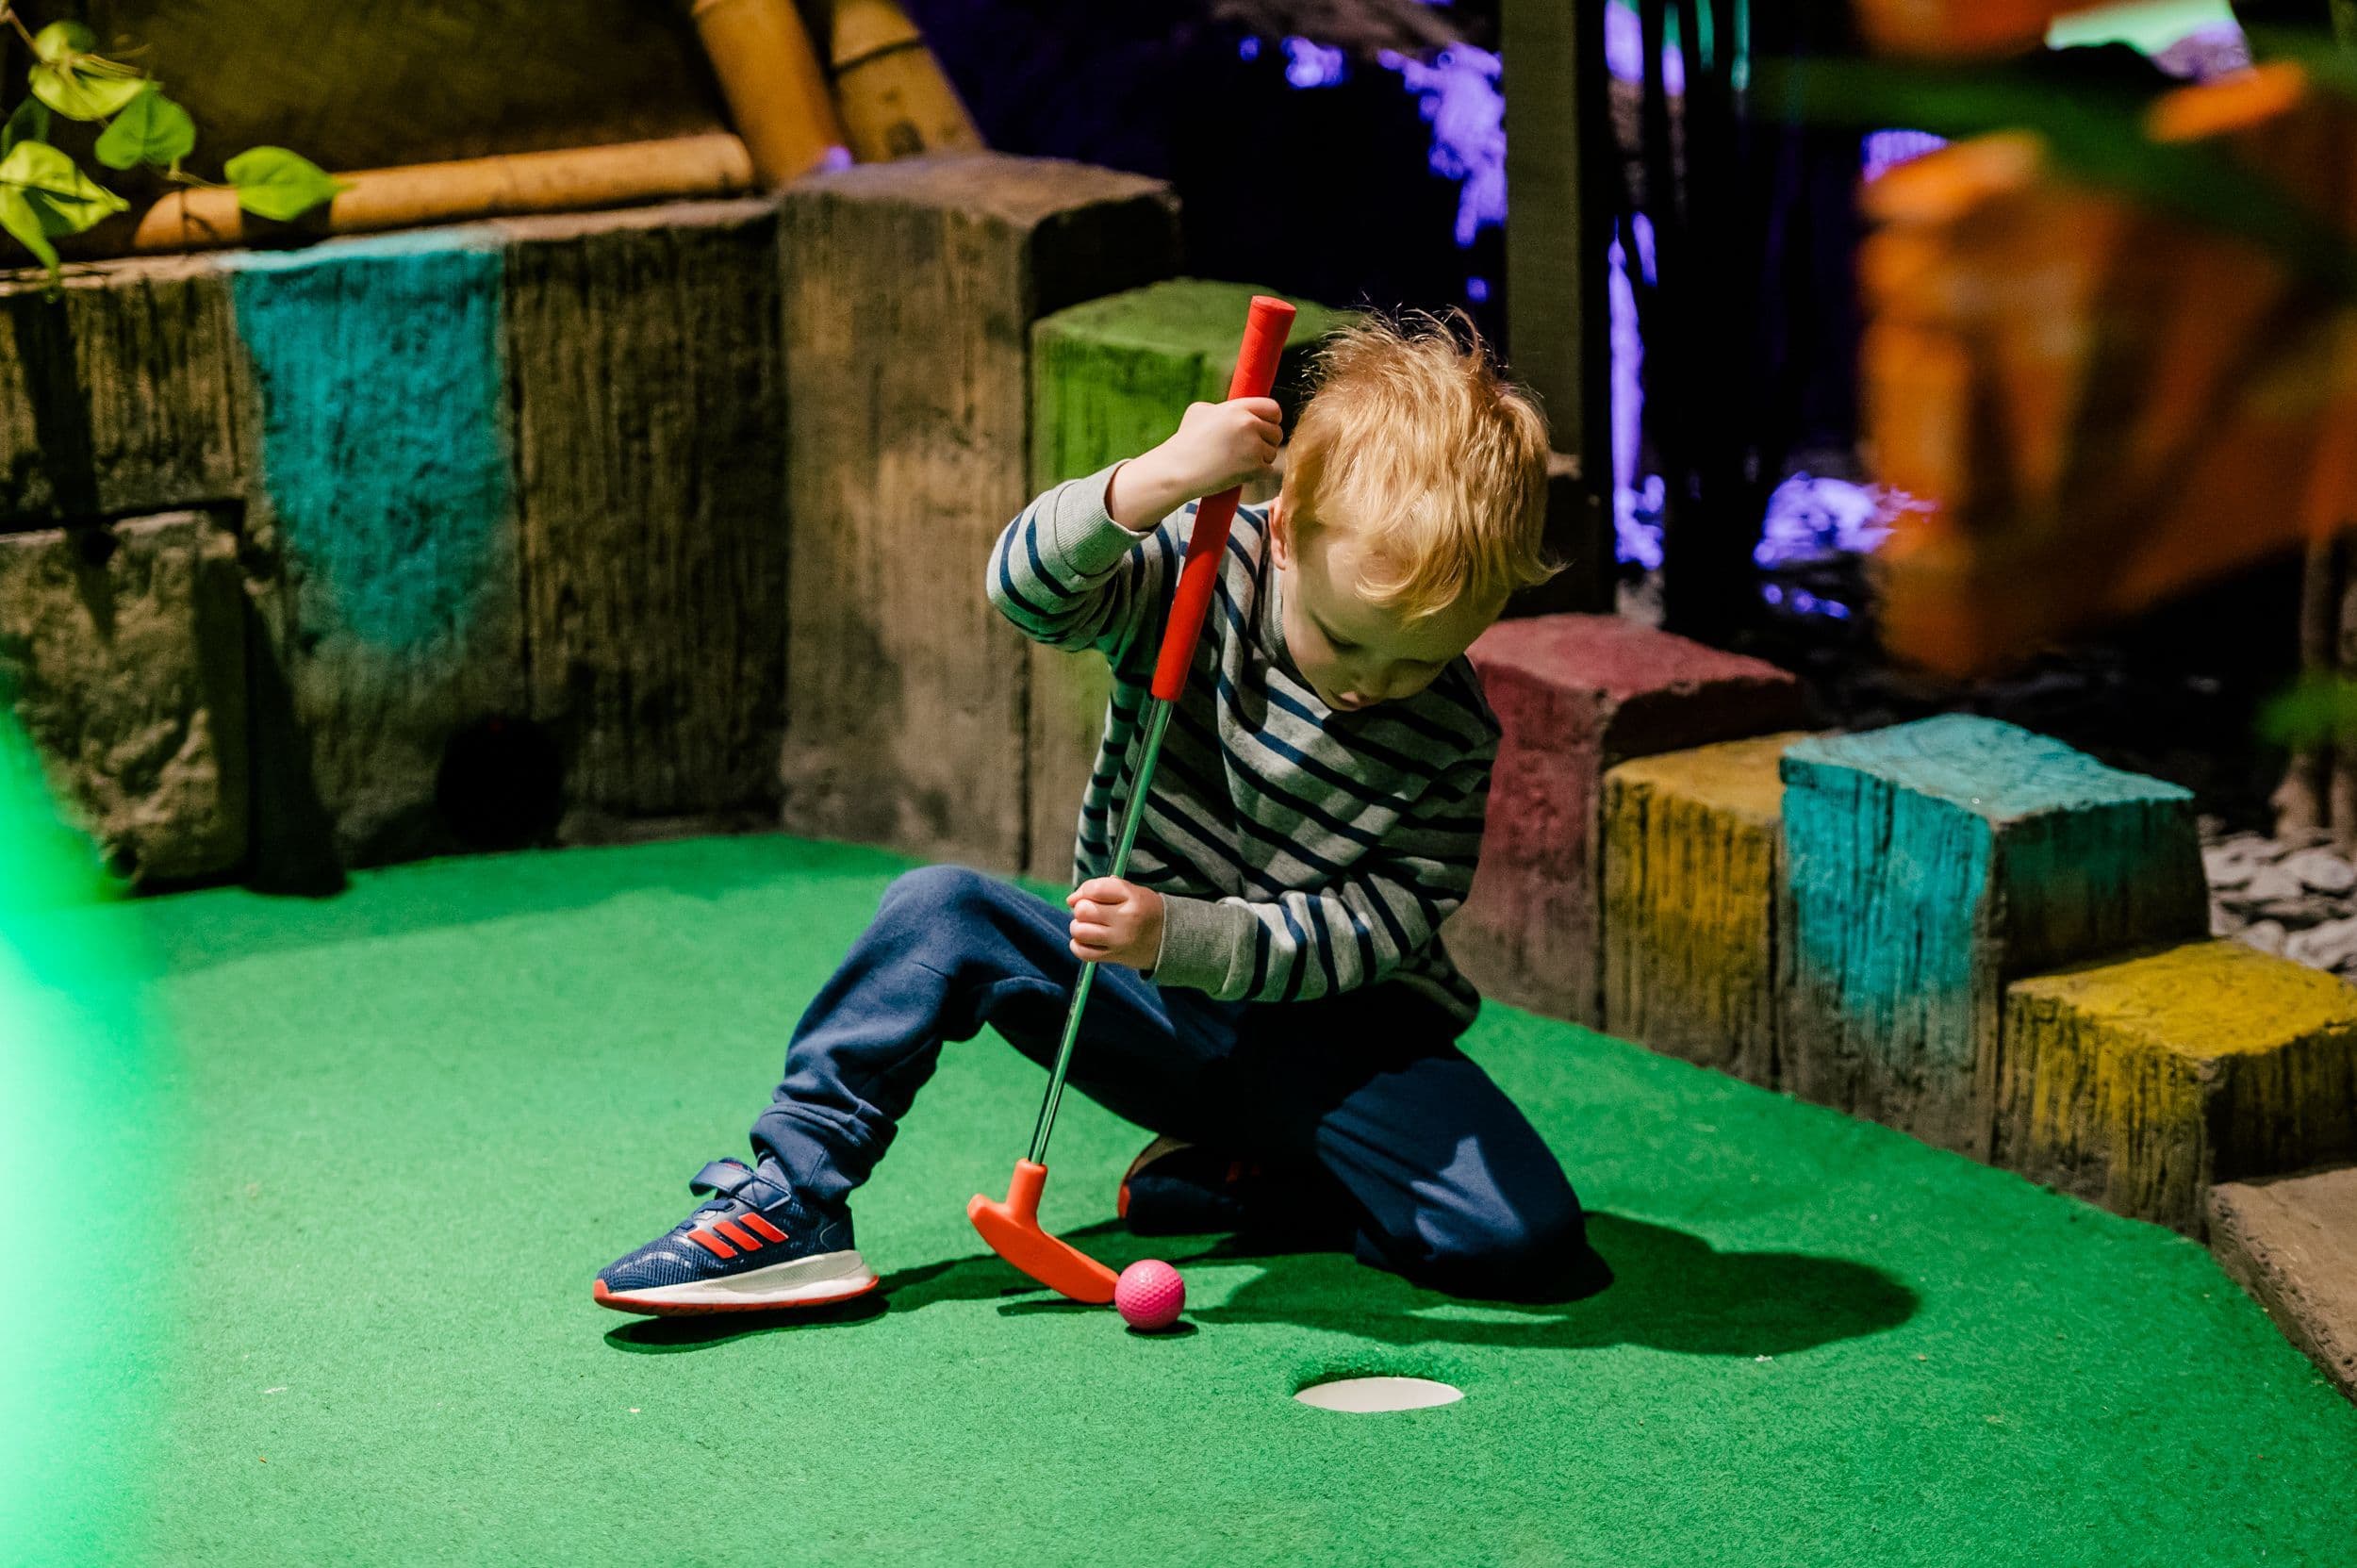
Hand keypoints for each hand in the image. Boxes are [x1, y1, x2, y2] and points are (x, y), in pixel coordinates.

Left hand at [1065, 877, 1164, 969]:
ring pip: (1080, 932)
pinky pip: (1083, 952)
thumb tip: (1071, 900)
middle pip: (1084, 910)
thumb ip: (1103, 887)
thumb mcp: (1132, 890)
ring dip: (1078, 927)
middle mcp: (1125, 919)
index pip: (1095, 889)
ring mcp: (1119, 940)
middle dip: (1080, 909)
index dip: (1084, 890)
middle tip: (1089, 911)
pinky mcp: (1114, 957)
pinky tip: (1086, 940)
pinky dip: (1078, 945)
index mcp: (1132, 897)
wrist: (1167, 938)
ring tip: (1087, 925)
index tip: (1087, 895)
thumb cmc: (1144, 910)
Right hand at [1106, 397, 1282, 530]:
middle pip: (1276, 432)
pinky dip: (1256, 475)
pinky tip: (1239, 474)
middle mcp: (1247, 424)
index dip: (1273, 419)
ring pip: (1272, 453)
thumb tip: (1237, 410)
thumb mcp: (1198, 412)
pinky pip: (1267, 471)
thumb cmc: (1184, 442)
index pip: (1273, 408)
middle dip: (1267, 442)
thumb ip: (1223, 408)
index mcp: (1236, 408)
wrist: (1176, 470)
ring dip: (1261, 460)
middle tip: (1250, 450)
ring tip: (1238, 462)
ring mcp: (1252, 446)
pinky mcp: (1253, 468)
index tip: (1266, 427)